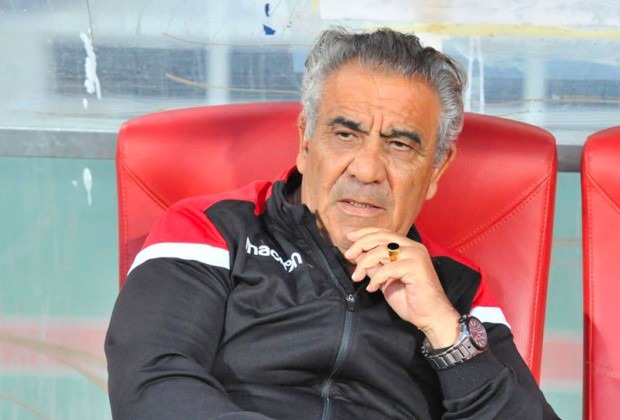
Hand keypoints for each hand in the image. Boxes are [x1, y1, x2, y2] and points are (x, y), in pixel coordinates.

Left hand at [344, 227, 459, 348]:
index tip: (349, 237)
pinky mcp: (415, 267)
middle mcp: (413, 247)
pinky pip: (388, 268)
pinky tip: (372, 288)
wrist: (430, 316)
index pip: (384, 233)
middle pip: (381, 237)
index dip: (365, 232)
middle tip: (348, 255)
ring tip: (356, 277)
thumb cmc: (410, 299)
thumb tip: (356, 254)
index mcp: (407, 247)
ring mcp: (415, 255)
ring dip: (364, 263)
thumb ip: (374, 265)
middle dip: (361, 244)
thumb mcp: (385, 279)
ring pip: (381, 250)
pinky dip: (376, 278)